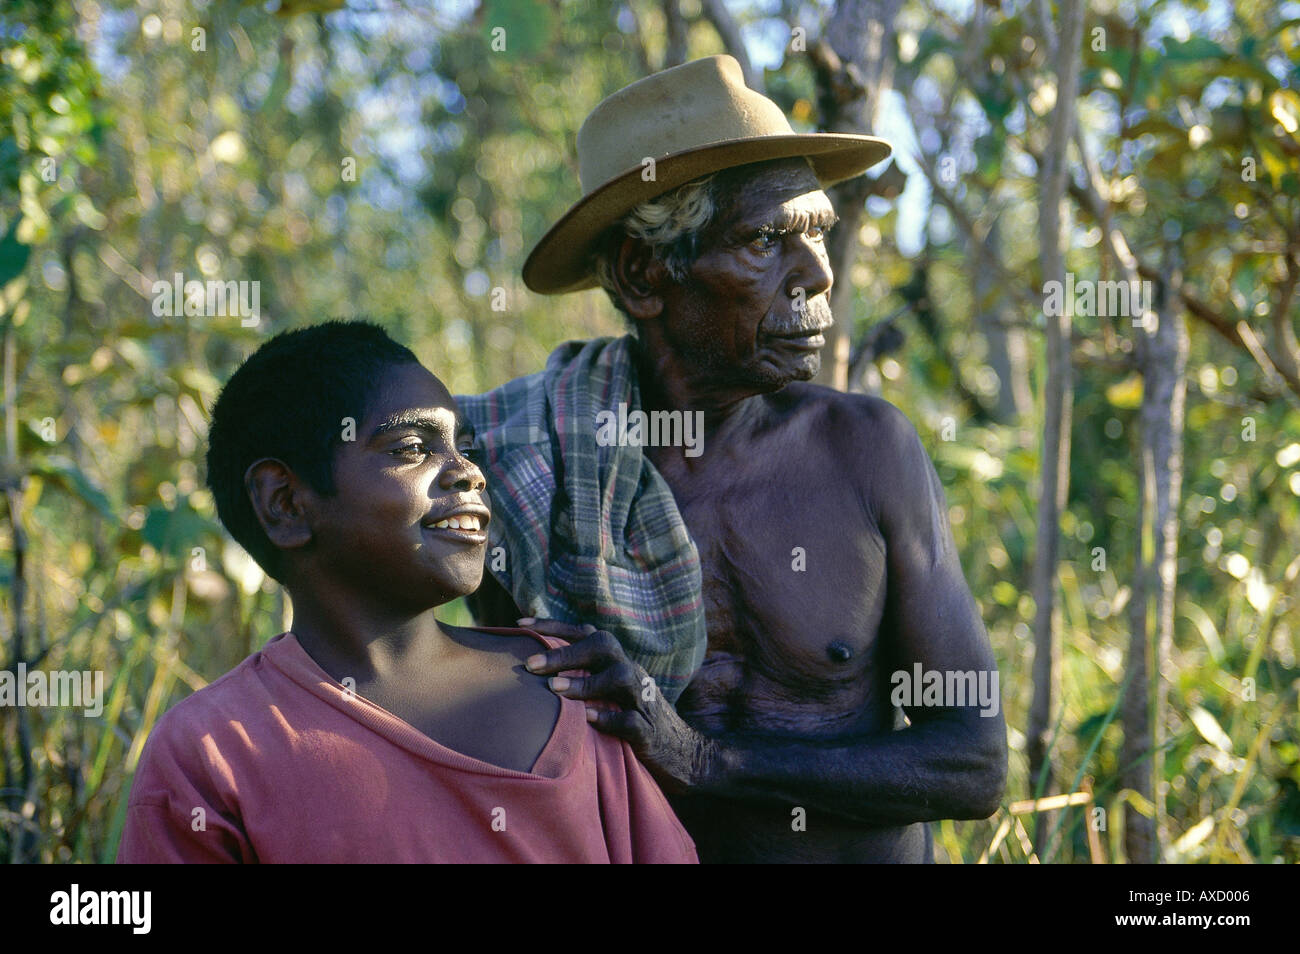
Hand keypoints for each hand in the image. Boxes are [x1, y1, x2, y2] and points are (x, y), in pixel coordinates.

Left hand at [519, 618, 716, 793]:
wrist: (684, 755)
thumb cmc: (633, 721)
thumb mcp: (610, 695)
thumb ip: (584, 677)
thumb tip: (536, 668)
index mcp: (617, 663)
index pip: (586, 634)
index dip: (554, 625)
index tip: (520, 623)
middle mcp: (631, 674)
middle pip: (604, 646)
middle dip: (566, 652)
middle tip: (530, 665)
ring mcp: (643, 701)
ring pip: (620, 676)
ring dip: (586, 681)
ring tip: (554, 689)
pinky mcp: (649, 731)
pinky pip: (632, 720)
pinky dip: (610, 719)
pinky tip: (588, 720)